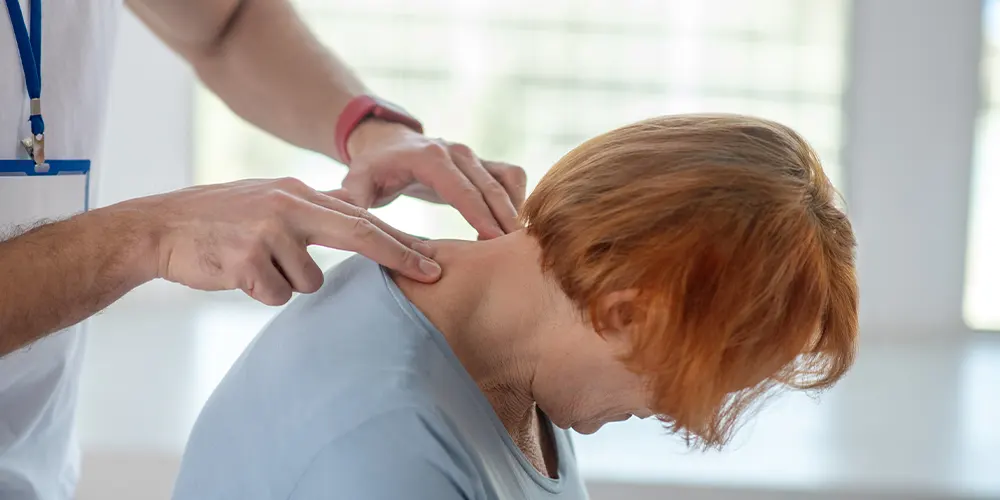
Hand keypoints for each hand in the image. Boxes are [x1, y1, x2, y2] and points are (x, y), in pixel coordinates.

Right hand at [132, 178, 441, 305]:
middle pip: (359, 234)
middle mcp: (288, 207)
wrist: (160, 228)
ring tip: (255, 265)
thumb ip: (312, 209)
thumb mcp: (269, 200)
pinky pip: (275, 295)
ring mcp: (267, 232)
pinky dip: (260, 293)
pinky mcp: (245, 260)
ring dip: (287, 284)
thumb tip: (357, 212)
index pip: (362, 218)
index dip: (399, 240)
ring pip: (309, 282)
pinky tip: (237, 274)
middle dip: (399, 256)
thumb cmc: (220, 219)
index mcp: (297, 193)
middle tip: (432, 274)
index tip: (432, 258)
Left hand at [340, 119, 527, 239]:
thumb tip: (352, 228)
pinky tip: (511, 230)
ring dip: (516, 211)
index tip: (495, 241)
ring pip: (508, 181)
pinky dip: (518, 200)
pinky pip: (511, 178)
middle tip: (516, 253)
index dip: (480, 215)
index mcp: (430, 158)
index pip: (462, 190)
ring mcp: (473, 155)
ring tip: (516, 246)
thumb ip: (355, 202)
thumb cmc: (372, 168)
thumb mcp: (357, 182)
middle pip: (491, 188)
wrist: (387, 142)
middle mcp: (457, 152)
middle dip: (505, 220)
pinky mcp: (483, 162)